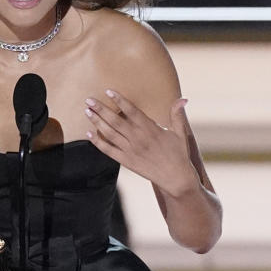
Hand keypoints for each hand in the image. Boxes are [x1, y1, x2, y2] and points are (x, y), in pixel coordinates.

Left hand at [85, 90, 199, 196]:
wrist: (176, 179)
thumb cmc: (179, 155)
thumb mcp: (180, 133)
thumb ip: (177, 115)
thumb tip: (183, 99)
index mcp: (150, 129)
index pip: (132, 110)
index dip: (119, 100)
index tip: (108, 91)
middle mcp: (138, 138)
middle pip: (115, 120)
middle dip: (101, 109)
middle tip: (89, 100)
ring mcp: (130, 150)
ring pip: (109, 133)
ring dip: (97, 122)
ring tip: (87, 112)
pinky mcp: (126, 161)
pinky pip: (108, 151)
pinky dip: (97, 142)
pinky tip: (88, 134)